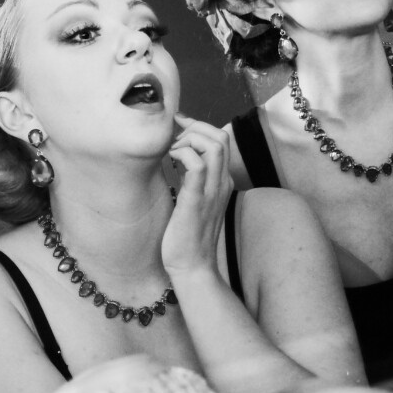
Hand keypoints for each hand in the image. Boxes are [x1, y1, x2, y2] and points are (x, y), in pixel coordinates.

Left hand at [161, 114, 233, 281]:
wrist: (193, 267)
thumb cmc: (187, 236)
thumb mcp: (193, 201)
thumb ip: (191, 179)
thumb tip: (177, 157)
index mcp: (222, 182)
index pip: (221, 141)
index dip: (199, 126)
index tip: (178, 125)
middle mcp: (222, 183)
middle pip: (220, 137)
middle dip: (195, 127)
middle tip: (173, 135)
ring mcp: (212, 191)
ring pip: (213, 145)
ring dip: (189, 138)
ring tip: (171, 150)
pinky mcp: (197, 201)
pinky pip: (198, 165)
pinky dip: (183, 154)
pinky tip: (169, 160)